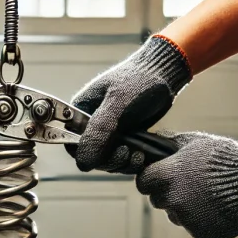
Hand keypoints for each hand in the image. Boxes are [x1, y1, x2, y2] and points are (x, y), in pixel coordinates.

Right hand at [68, 35, 191, 173]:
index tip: (102, 156)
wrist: (166, 74)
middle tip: (125, 154)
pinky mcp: (123, 137)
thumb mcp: (117, 104)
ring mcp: (108, 131)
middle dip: (108, 161)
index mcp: (80, 111)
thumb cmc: (139, 81)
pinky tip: (141, 155)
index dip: (84, 154)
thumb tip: (82, 162)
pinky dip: (130, 161)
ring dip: (120, 163)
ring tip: (136, 154)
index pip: (72, 142)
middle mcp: (90, 123)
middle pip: (89, 155)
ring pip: (106, 160)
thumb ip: (98, 132)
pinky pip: (120, 157)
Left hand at [136, 132, 237, 237]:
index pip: (143, 182)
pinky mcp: (200, 233)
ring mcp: (186, 219)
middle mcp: (171, 199)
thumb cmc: (226, 158)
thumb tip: (150, 141)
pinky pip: (193, 226)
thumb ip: (168, 143)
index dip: (151, 180)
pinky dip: (202, 220)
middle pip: (157, 200)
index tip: (161, 178)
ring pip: (175, 215)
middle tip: (190, 185)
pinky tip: (217, 208)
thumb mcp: (195, 142)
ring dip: (184, 208)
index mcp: (166, 176)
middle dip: (168, 193)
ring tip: (208, 195)